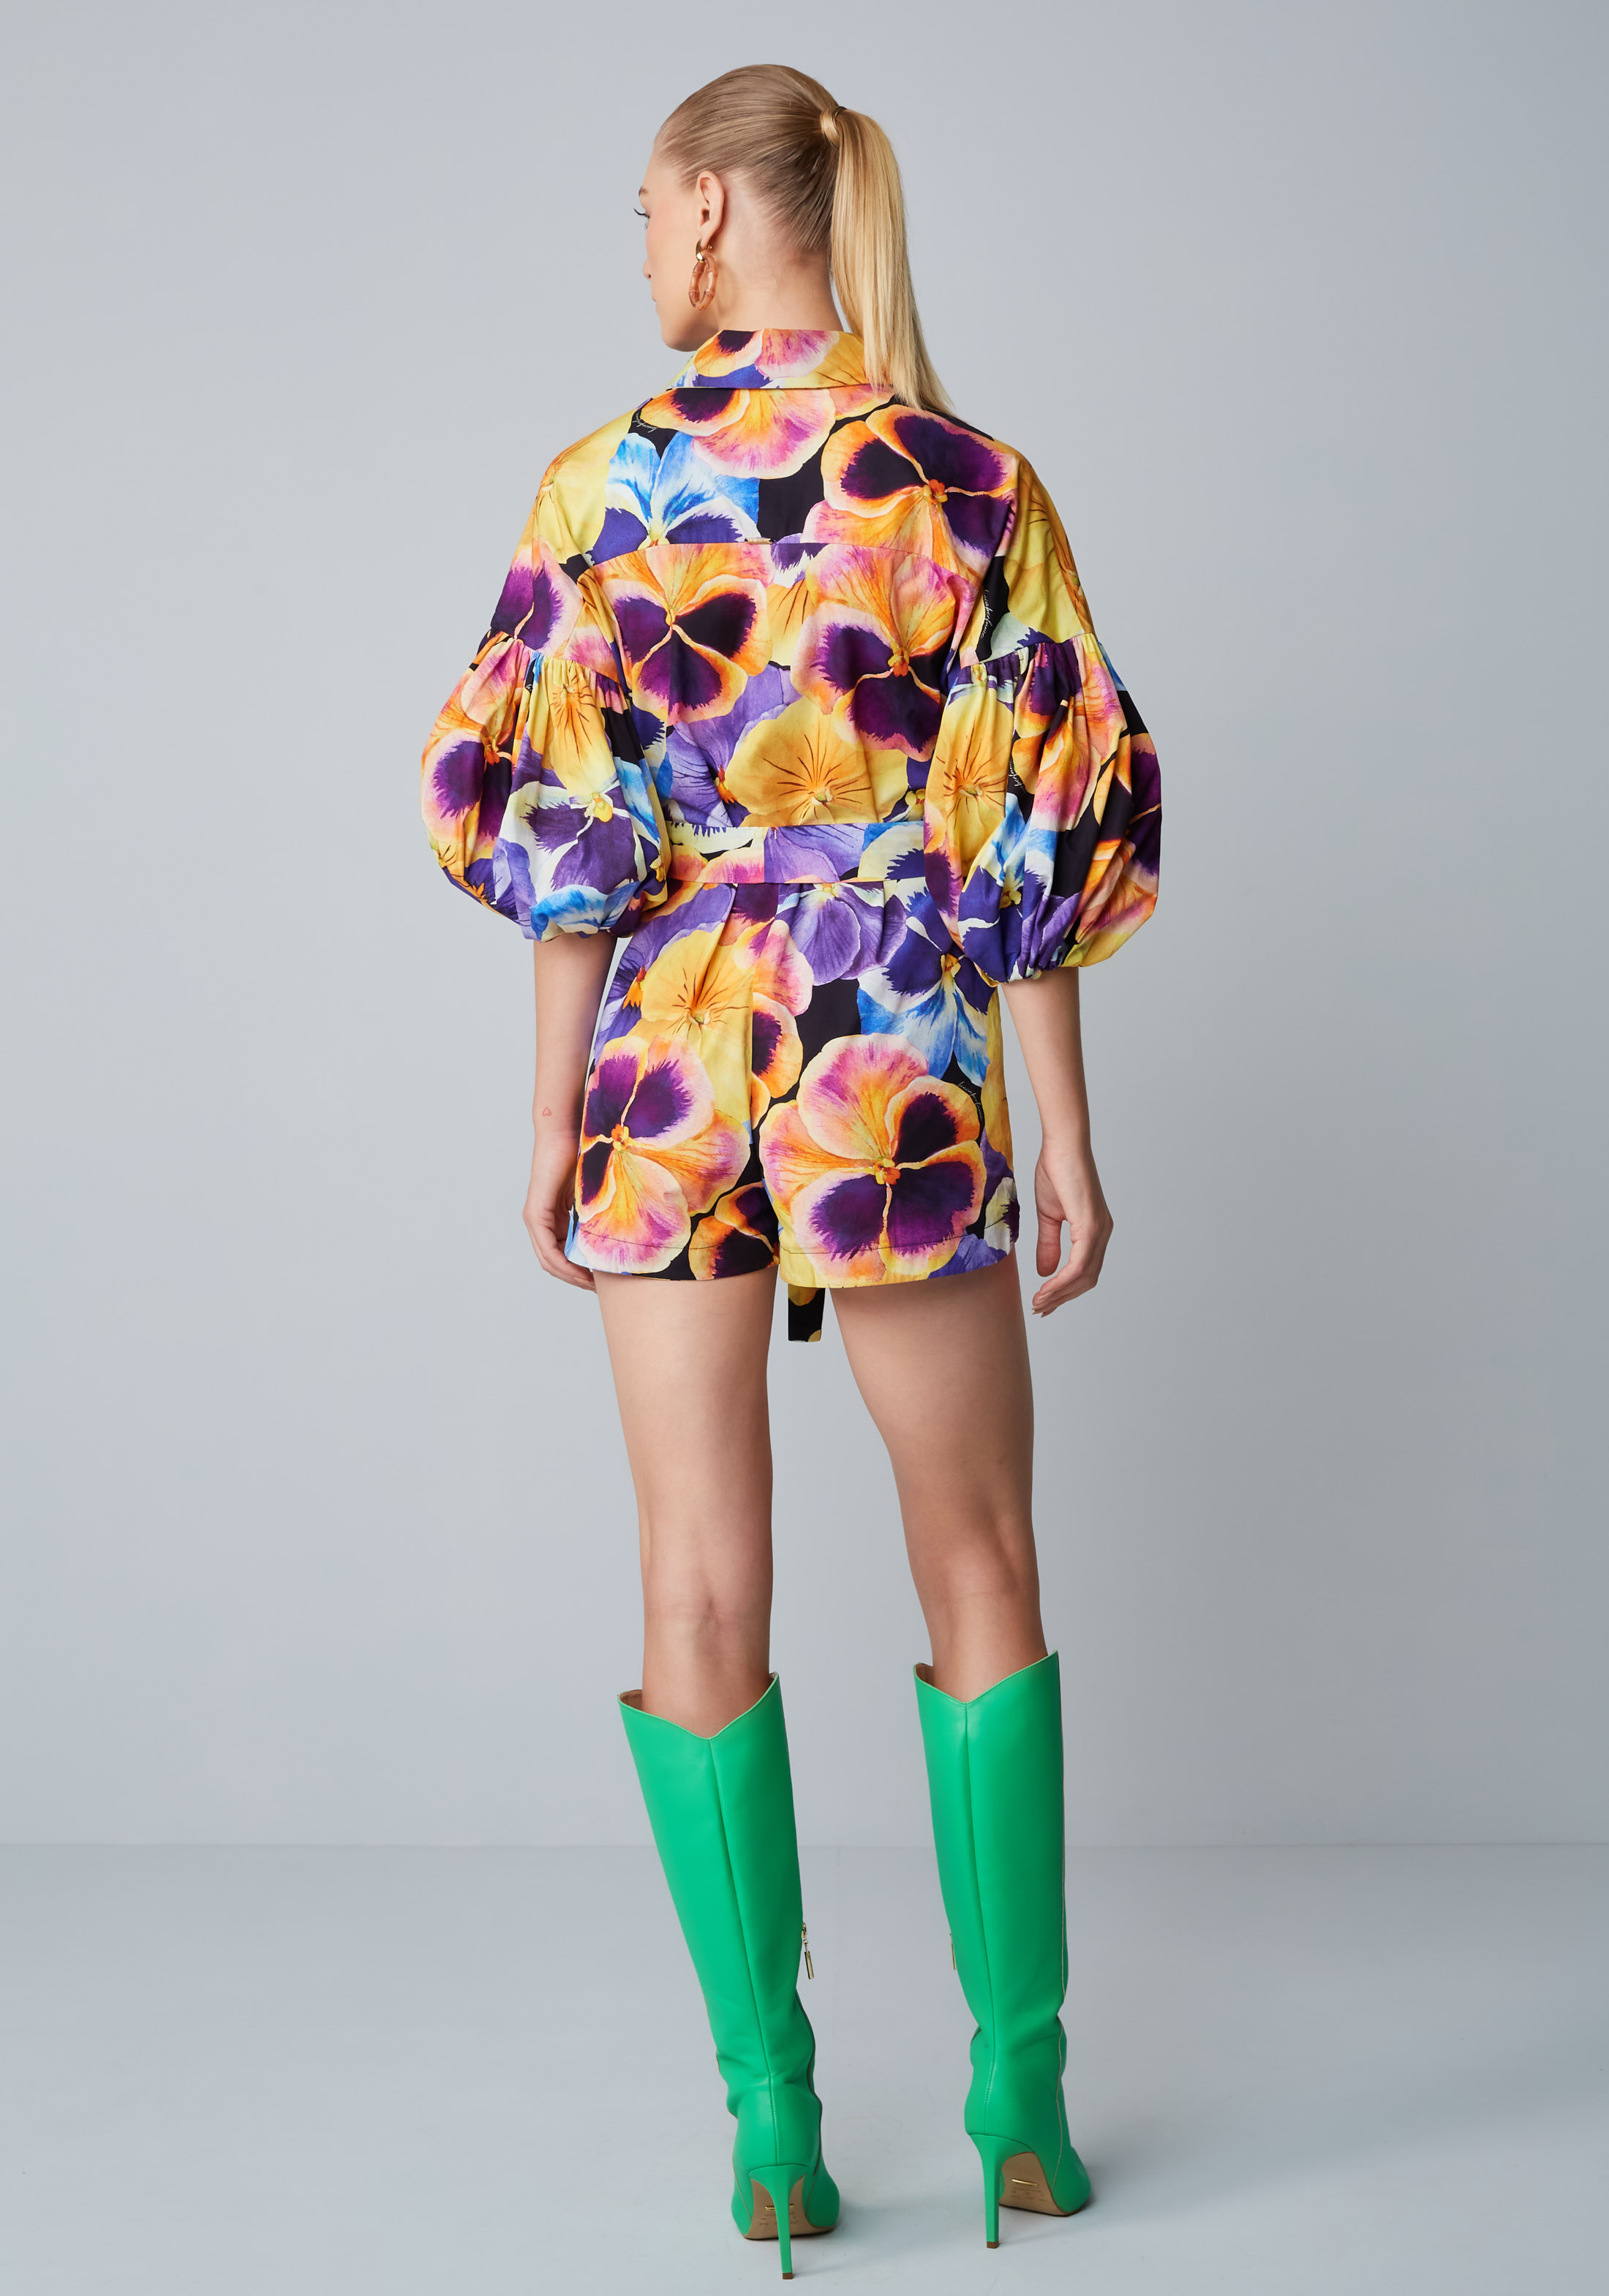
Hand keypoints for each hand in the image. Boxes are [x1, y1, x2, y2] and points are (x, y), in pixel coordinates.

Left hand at [522, 1124, 594, 1291]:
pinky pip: (546, 1249)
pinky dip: (562, 1263)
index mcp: (554, 1217)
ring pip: (549, 1260)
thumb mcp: (598, 1194)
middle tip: (600, 1289)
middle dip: (578, 1279)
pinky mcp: (535, 1213)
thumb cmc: (587, 1155)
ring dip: (571, 1275)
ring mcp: (536, 1218)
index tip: (603, 1281)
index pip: (564, 1254)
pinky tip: (580, 1270)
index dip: (582, 1271)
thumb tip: (625, 1236)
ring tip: (593, 1285)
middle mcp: (541, 1221)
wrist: (568, 1131)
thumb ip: (601, 1214)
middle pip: (556, 1263)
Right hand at [1030, 1137, 1111, 1314]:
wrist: (1062, 1145)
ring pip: (1084, 1276)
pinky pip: (1079, 1264)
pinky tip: (1047, 1287)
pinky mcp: (1091, 1226)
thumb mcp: (1048, 1215)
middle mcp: (1102, 1233)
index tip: (1044, 1301)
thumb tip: (1045, 1272)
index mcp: (1094, 1231)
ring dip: (1060, 1294)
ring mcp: (1099, 1230)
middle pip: (1087, 1280)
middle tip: (1040, 1308)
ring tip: (1039, 1302)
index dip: (1065, 1290)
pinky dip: (1062, 1280)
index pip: (1084, 1271)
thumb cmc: (1056, 1171)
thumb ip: (1049, 1244)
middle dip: (1063, 1298)